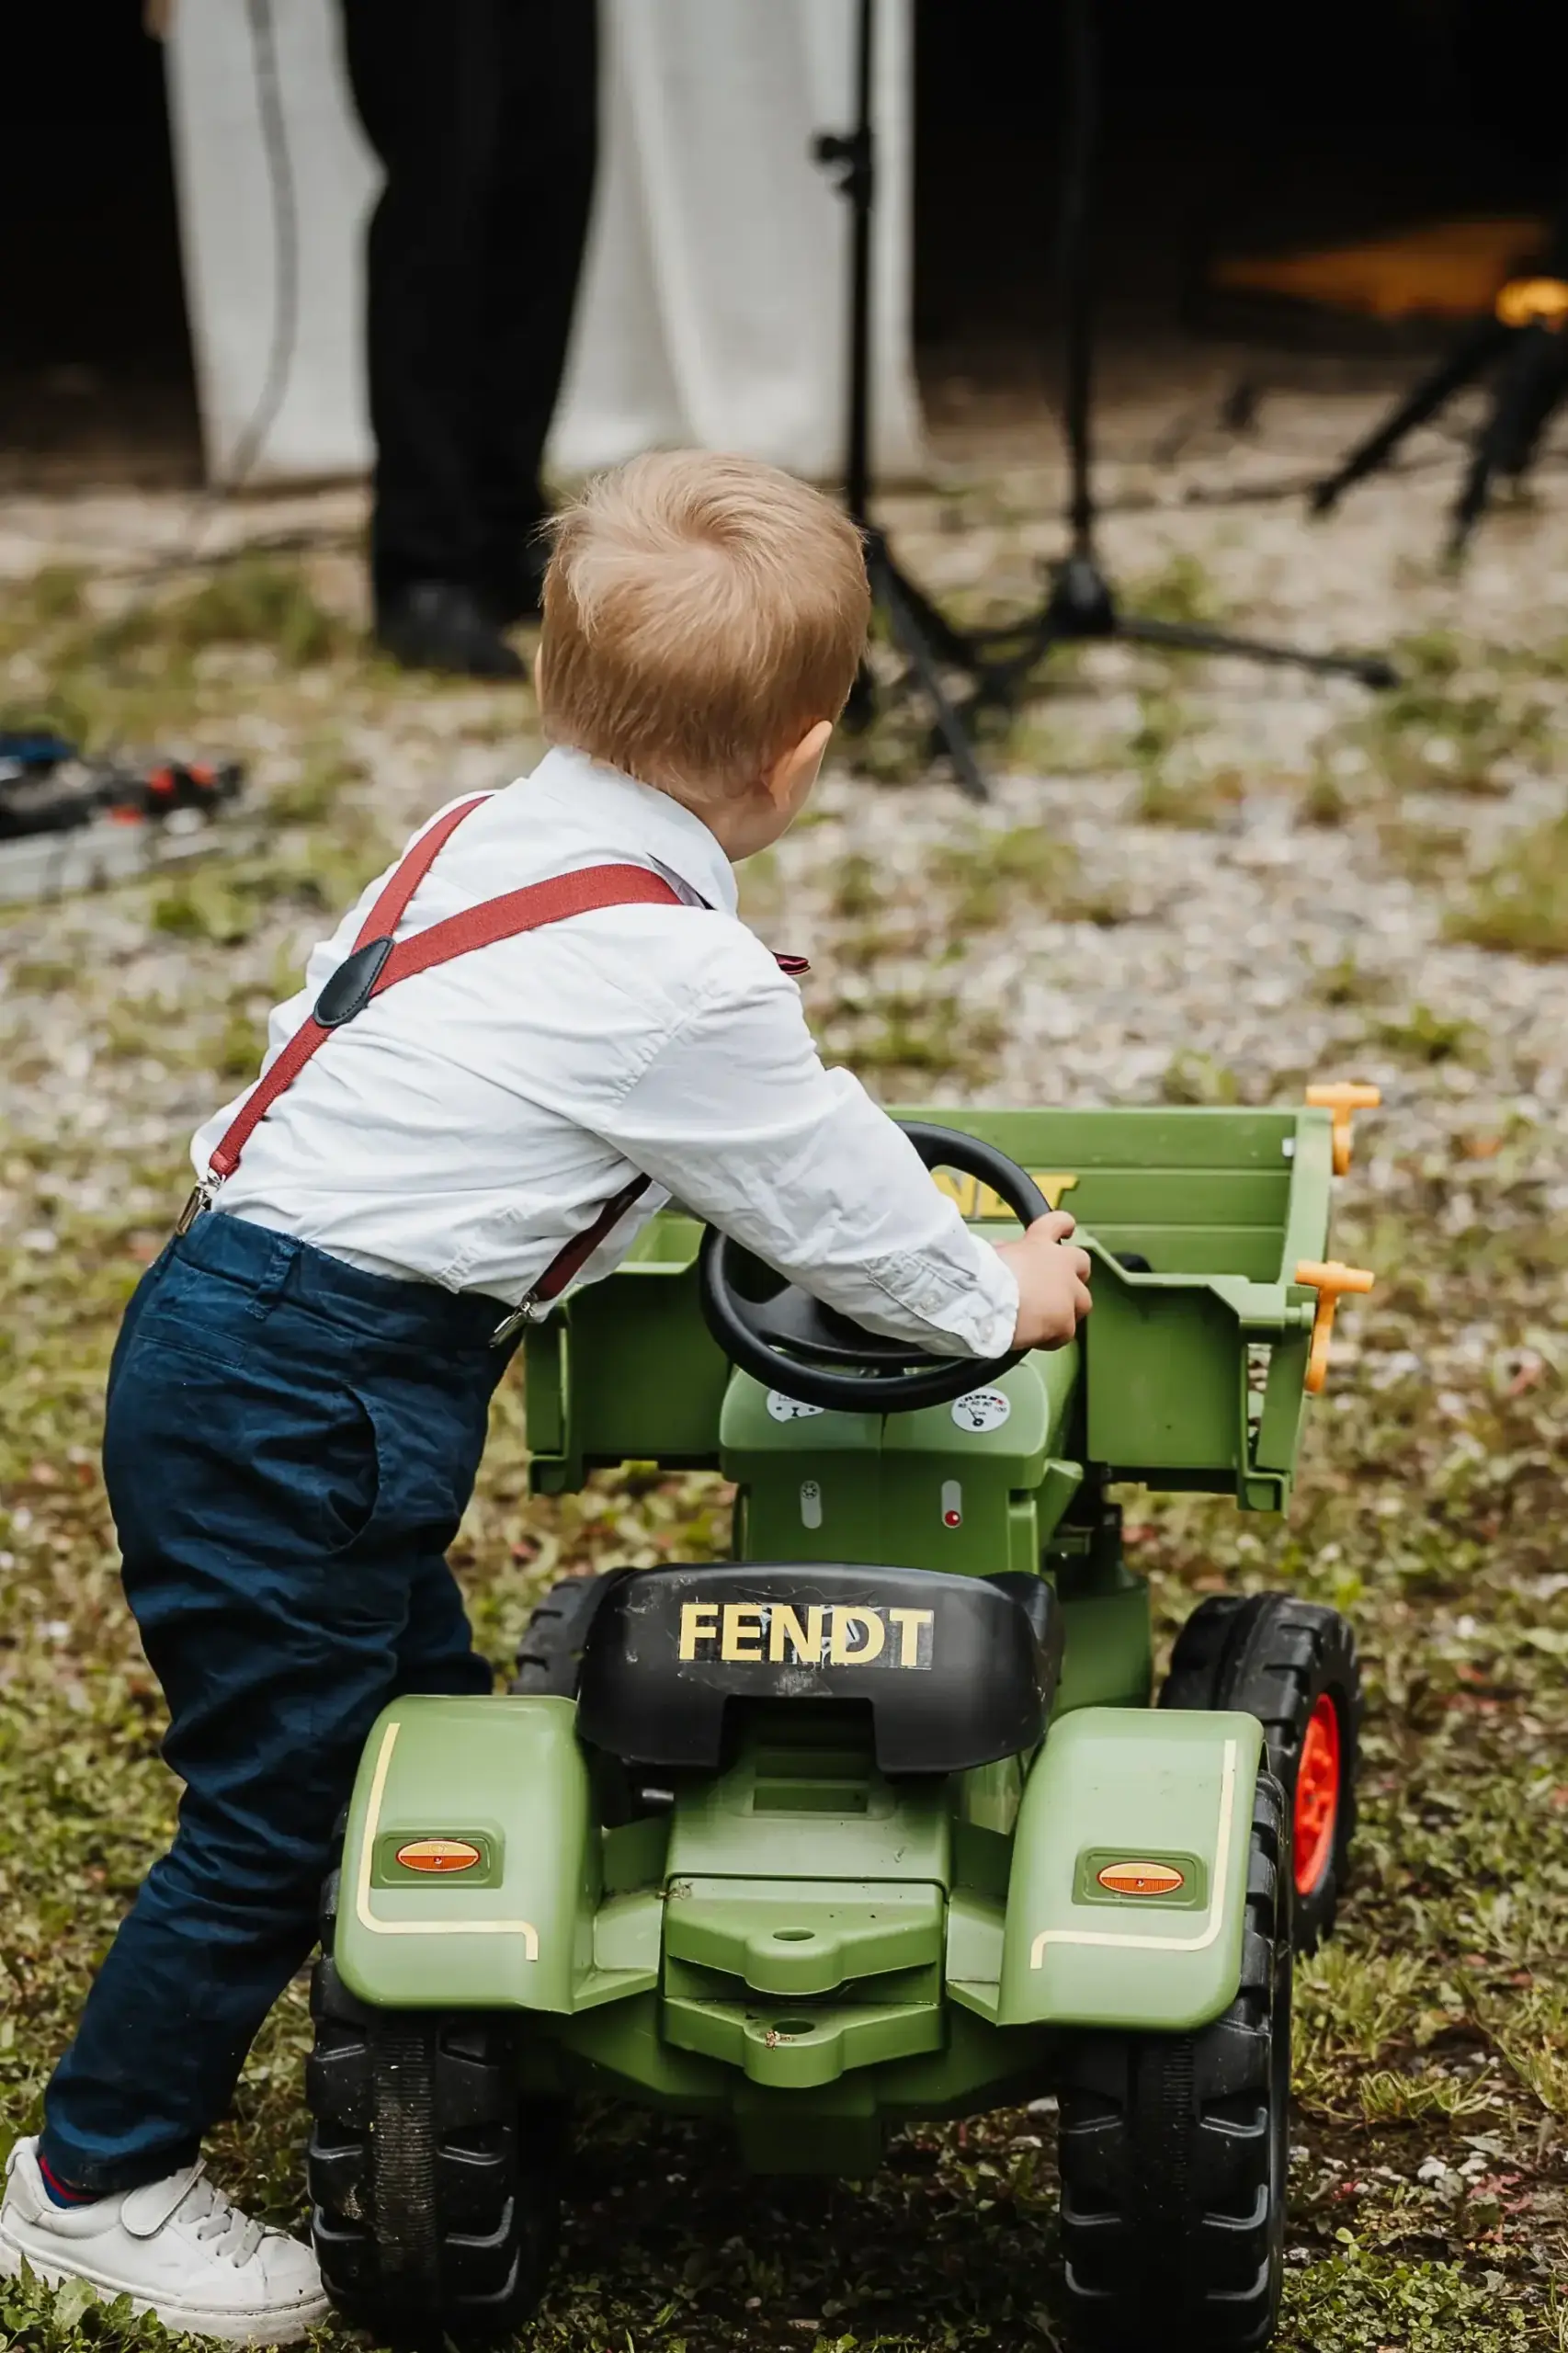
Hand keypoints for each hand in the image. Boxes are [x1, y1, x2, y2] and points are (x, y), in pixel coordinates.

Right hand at [994, 1210, 1091, 1350]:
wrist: (984, 1300)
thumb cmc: (981, 1276)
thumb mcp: (992, 1254)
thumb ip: (1005, 1252)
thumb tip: (1001, 1251)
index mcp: (1038, 1243)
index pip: (1058, 1222)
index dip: (1064, 1225)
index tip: (1068, 1229)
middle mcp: (1059, 1264)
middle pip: (1082, 1264)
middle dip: (1075, 1276)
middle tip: (1060, 1288)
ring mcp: (1067, 1293)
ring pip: (1083, 1302)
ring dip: (1069, 1310)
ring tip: (1048, 1320)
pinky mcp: (1065, 1321)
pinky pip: (1066, 1333)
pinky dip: (1053, 1337)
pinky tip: (1036, 1339)